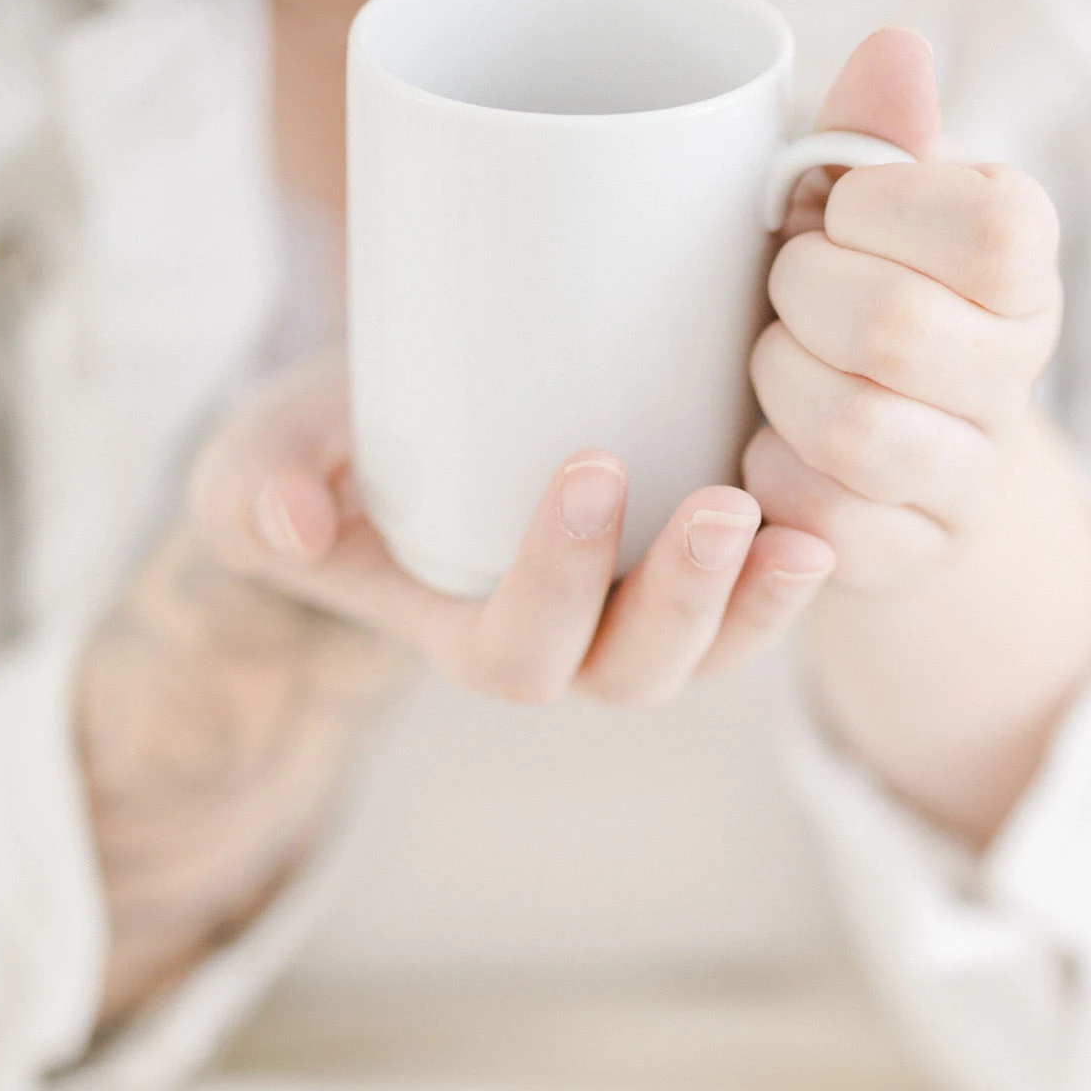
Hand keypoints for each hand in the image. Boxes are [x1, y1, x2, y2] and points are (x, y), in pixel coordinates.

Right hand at [186, 354, 837, 705]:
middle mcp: (574, 644)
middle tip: (720, 506)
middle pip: (640, 670)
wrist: (398, 421)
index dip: (558, 580)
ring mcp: (645, 605)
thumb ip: (253, 490)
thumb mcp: (259, 463)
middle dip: (685, 600)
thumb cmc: (324, 456)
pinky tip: (838, 497)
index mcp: (475, 637)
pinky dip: (803, 558)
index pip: (522, 651)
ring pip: (719, 646)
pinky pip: (764, 592)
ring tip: (802, 529)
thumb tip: (290, 522)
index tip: (587, 468)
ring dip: (764, 600)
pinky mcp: (699, 551)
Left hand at [746, 29, 1064, 589]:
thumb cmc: (846, 283)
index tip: (843, 214)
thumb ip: (870, 128)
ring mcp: (976, 474)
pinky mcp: (918, 554)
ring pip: (863, 435)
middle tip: (786, 292)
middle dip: (803, 299)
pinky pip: (828, 522)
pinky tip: (774, 446)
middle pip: (899, 329)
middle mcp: (1021, 371)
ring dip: (784, 390)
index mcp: (1023, 262)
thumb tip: (895, 51)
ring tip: (777, 368)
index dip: (884, 212)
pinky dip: (772, 477)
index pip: (993, 229)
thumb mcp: (854, 200)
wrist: (862, 435)